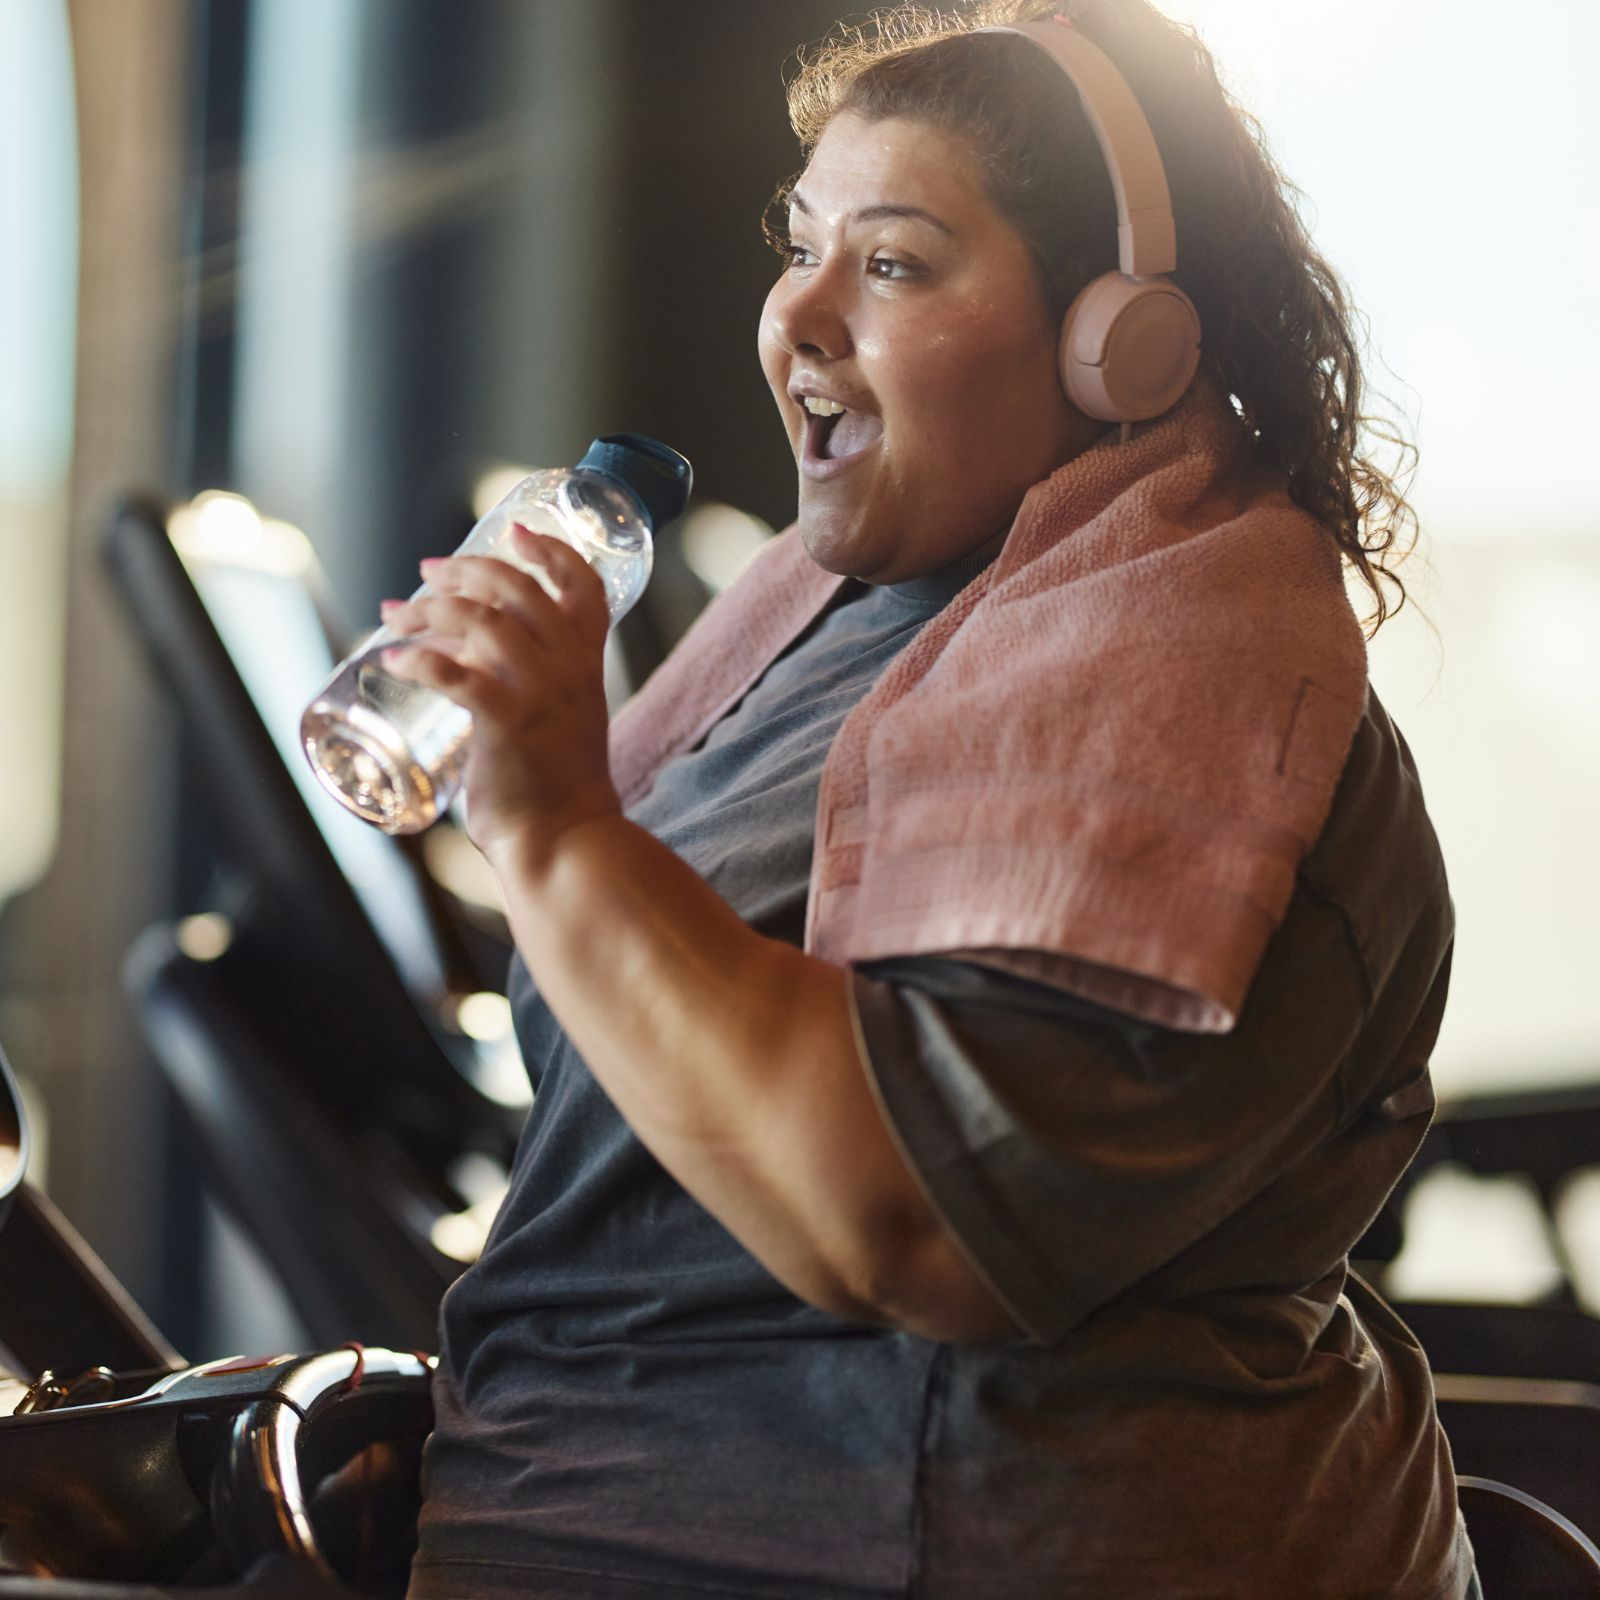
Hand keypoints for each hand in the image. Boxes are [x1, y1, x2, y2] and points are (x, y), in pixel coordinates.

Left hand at [378, 527, 618, 870]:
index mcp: (588, 663)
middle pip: (516, 587)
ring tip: (396, 616)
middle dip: (465, 570)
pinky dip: (415, 660)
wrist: (566, 842)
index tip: (514, 531)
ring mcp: (540, 692)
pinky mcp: (507, 722)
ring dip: (428, 609)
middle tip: (427, 574)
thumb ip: (525, 683)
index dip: (550, 550)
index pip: (583, 586)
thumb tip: (460, 658)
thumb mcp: (558, 719)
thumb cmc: (555, 790)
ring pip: (480, 619)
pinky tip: (392, 662)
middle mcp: (569, 668)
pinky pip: (452, 673)